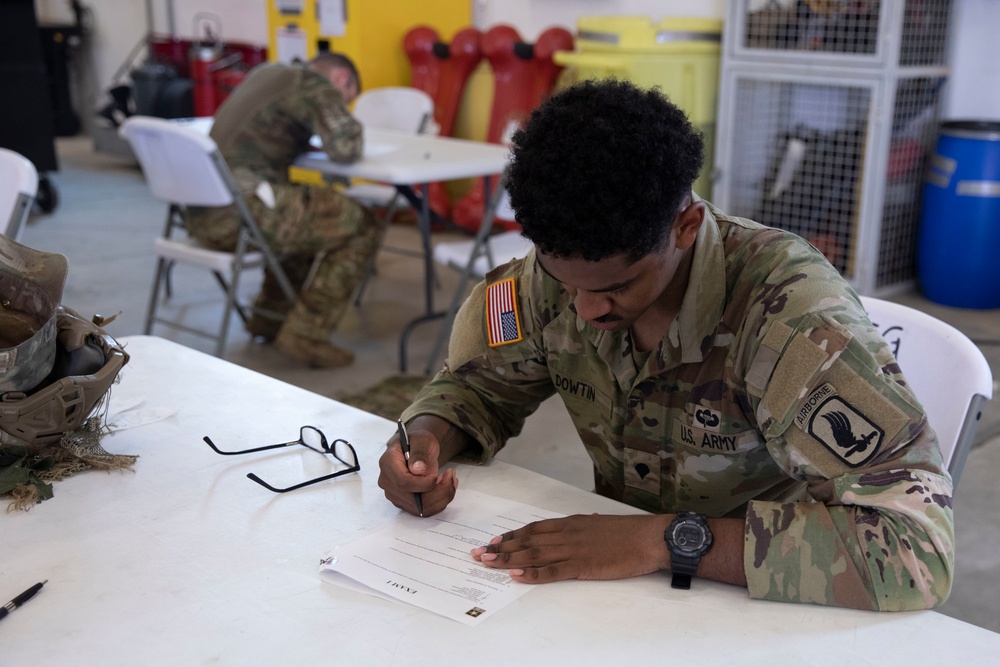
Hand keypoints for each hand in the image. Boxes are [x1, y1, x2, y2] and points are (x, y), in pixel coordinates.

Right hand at [377, 426, 457, 516]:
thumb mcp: (422, 440)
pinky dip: (440, 501)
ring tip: (451, 480)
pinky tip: (446, 487)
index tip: (438, 476)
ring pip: (421, 508)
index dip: (423, 484)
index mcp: (388, 463)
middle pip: (413, 499)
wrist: (418, 450)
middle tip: (451, 475)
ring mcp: (395, 495)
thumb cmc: (418, 443)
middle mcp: (387, 482)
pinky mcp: (405, 503)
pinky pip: (425, 510)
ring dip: (442, 497)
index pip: (402, 482)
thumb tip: (417, 469)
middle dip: (438, 491)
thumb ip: (420, 452)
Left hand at [471, 514, 669, 582]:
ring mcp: (573, 550)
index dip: (512, 535)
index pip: (533, 529)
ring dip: (508, 559)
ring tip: (488, 562)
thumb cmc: (628, 532)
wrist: (649, 537)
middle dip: (500, 548)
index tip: (494, 541)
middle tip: (478, 553)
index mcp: (571, 523)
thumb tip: (571, 528)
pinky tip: (517, 577)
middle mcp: (567, 534)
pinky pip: (553, 571)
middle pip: (527, 541)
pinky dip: (533, 574)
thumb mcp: (599, 525)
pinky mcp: (583, 566)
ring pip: (534, 554)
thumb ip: (581, 528)